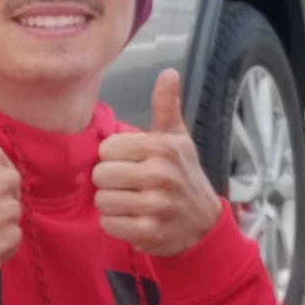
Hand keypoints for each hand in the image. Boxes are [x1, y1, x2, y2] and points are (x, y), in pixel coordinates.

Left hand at [95, 69, 222, 255]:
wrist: (203, 222)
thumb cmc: (184, 175)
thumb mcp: (177, 138)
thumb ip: (166, 105)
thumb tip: (168, 72)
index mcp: (162, 148)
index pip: (106, 149)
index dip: (114, 157)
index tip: (131, 163)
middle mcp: (160, 175)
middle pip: (101, 175)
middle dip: (110, 181)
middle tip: (129, 184)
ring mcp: (156, 206)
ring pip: (103, 201)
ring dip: (112, 204)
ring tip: (131, 201)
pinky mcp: (149, 232)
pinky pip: (110, 224)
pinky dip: (116, 224)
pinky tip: (133, 219)